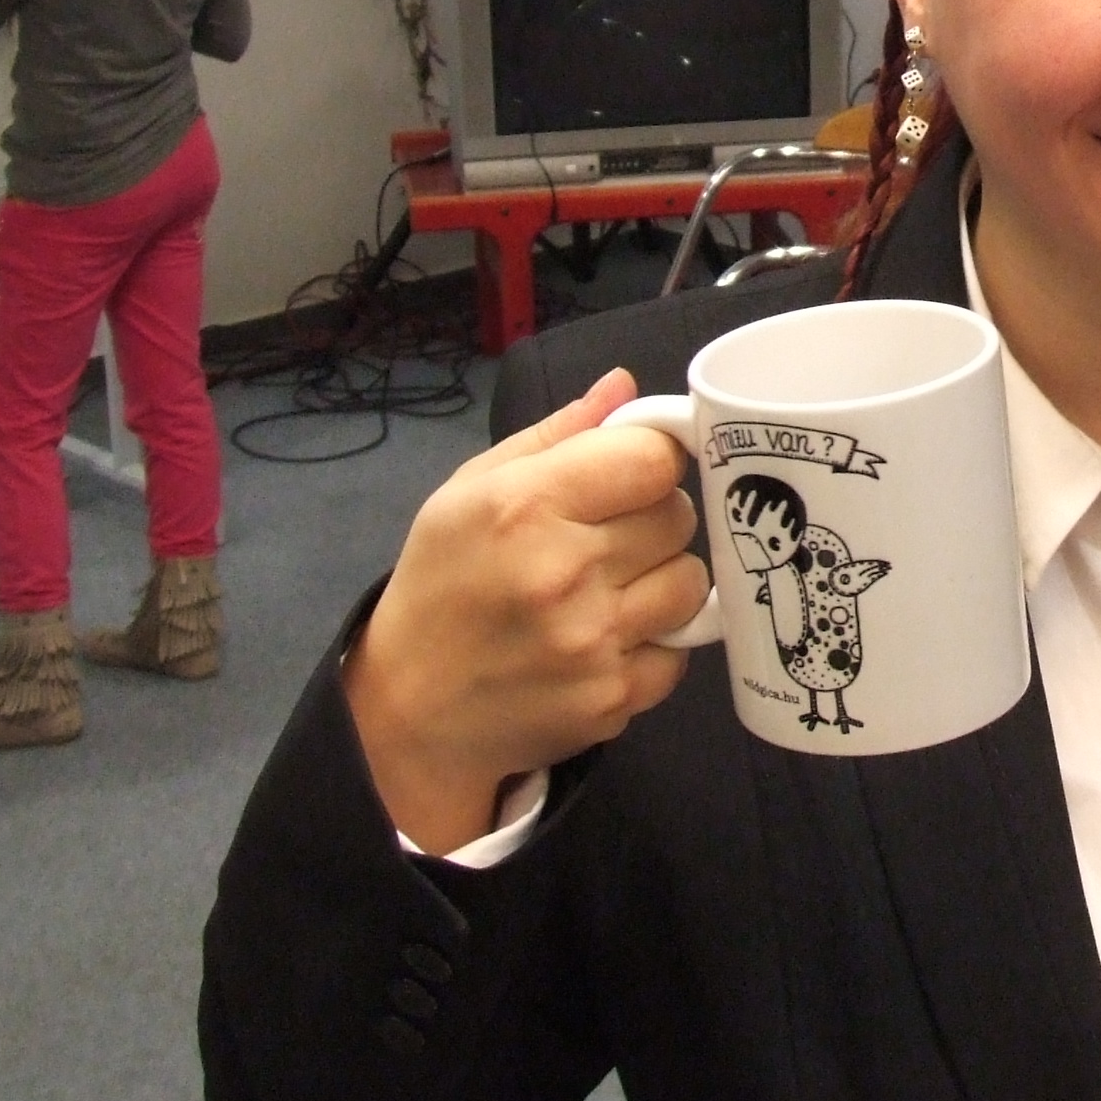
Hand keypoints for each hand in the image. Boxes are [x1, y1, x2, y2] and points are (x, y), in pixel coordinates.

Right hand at [343, 369, 712, 851]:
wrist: (410, 713)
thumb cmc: (441, 586)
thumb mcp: (467, 493)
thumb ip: (554, 436)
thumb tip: (624, 387)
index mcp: (525, 506)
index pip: (652, 458)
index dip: (650, 459)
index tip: (632, 473)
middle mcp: (564, 573)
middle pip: (677, 516)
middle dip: (653, 518)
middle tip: (609, 536)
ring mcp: (594, 642)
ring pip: (690, 582)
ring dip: (660, 580)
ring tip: (610, 589)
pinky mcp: (613, 698)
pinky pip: (679, 652)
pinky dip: (652, 645)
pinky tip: (605, 641)